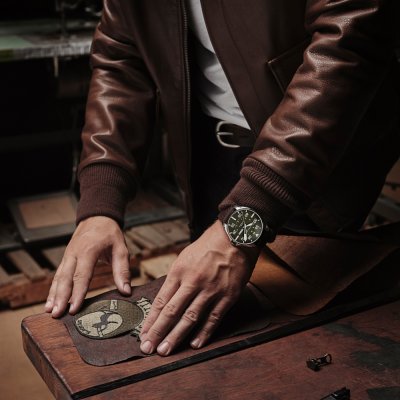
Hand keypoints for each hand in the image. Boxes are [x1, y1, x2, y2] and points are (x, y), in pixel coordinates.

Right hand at [45, 216, 130, 317]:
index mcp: (89, 250)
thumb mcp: (121, 248)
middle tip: (57, 315)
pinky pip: (58, 275)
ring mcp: (68, 255)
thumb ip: (122, 270)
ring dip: (54, 295)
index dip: (78, 293)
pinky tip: (50, 301)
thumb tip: (126, 291)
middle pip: (66, 278)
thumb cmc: (110, 234)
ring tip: (50, 311)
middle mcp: (74, 253)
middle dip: (61, 297)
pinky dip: (53, 288)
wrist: (97, 217)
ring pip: (59, 277)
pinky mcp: (66, 258)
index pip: (82, 275)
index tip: (74, 309)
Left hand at [139, 220, 259, 355]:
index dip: (151, 319)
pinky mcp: (228, 296)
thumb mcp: (184, 257)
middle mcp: (193, 282)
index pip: (161, 300)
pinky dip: (204, 333)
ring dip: (176, 336)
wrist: (234, 237)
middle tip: (148, 347)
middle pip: (172, 311)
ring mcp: (211, 290)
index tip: (143, 333)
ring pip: (191, 318)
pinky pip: (214, 318)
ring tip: (165, 350)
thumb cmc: (208, 246)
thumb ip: (176, 278)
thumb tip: (165, 300)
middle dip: (158, 332)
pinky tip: (195, 344)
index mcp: (179, 271)